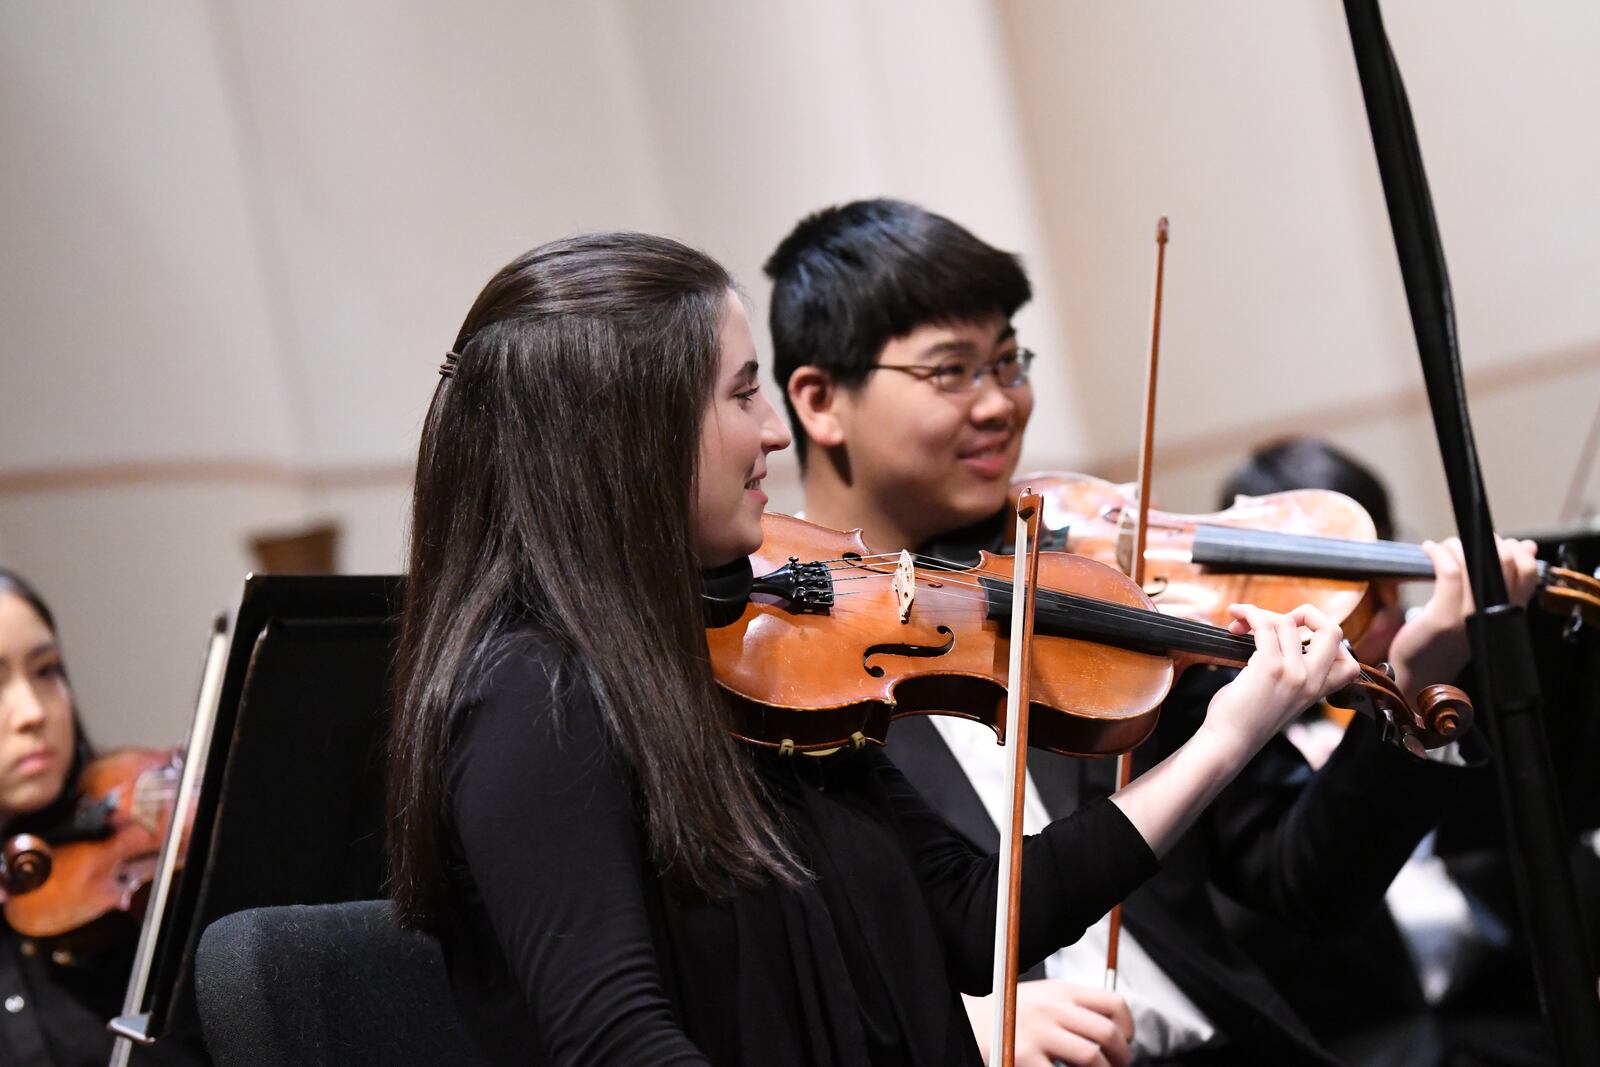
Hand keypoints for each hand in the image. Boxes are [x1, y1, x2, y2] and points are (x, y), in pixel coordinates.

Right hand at [963, 981, 1134, 1066]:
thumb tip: (1111, 1029)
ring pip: (1091, 1056)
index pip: (1112, 1002)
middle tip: (1120, 1065)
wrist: (967, 1020)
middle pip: (1107, 1032)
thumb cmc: (1008, 1014)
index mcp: (1060, 990)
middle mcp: (1051, 1008)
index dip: (1128, 1026)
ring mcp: (1037, 1032)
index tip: (1126, 1040)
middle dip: (1122, 1056)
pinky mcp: (1023, 1056)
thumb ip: (1071, 1006)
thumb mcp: (1042, 997)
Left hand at [1204, 604, 1360, 762]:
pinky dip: (1250, 613)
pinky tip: (1237, 616)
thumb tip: (1279, 632)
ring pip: (1287, 623)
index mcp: (1319, 690)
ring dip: (1259, 615)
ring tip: (1240, 625)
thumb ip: (1293, 671)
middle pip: (1332, 631)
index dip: (1327, 638)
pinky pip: (1265, 625)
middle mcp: (1312, 681)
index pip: (1349, 661)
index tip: (1299, 634)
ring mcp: (1294, 673)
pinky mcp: (1270, 668)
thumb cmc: (1247, 718)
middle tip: (1276, 620)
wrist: (1229, 742)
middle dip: (1306, 614)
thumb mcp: (1284, 696)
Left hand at [1387, 536, 1540, 695]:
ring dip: (1457, 546)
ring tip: (1443, 547)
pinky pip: (1449, 572)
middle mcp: (1493, 615)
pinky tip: (1428, 550)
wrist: (1422, 674)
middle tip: (1463, 543)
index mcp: (1506, 612)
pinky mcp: (1443, 618)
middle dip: (1483, 542)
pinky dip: (1438, 554)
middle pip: (1504, 563)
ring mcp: (1469, 617)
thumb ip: (1502, 581)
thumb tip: (1526, 546)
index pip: (1529, 572)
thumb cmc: (1448, 638)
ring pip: (1475, 564)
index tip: (1494, 544)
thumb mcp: (1481, 609)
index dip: (1515, 550)